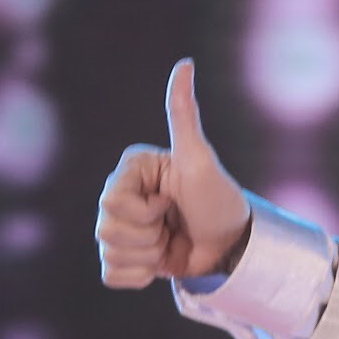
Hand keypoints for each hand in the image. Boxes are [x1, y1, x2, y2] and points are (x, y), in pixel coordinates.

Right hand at [95, 59, 251, 287]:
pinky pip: (111, 274)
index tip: (171, 200)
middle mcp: (119, 195)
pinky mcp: (126, 256)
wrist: (234, 245)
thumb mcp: (200, 158)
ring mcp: (121, 226)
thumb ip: (184, 114)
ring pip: (109, 252)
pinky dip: (139, 276)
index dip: (143, 211)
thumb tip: (184, 62)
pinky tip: (161, 261)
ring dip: (147, 256)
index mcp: (130, 170)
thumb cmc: (218, 198)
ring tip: (171, 241)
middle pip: (105, 230)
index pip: (109, 202)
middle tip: (173, 224)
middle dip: (147, 236)